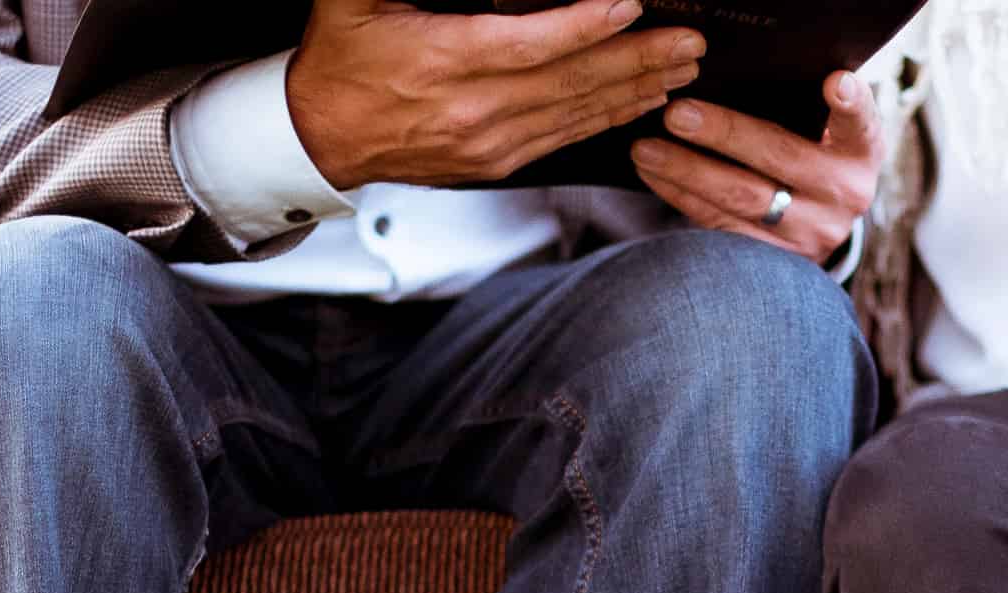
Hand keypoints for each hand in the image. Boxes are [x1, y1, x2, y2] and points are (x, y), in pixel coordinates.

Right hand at [285, 0, 705, 190]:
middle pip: (572, 81)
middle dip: (639, 59)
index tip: (632, 7)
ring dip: (636, 90)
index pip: (533, 44)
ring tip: (682, 69)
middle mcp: (473, 109)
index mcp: (443, 61)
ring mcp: (488, 142)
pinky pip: (565, 139)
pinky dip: (608, 119)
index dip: (588, 27)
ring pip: (577, 114)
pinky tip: (640, 104)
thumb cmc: (341, 61)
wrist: (318, 136)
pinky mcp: (495, 163)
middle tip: (689, 42)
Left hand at [626, 73, 881, 263]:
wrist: (822, 225)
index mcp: (859, 153)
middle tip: (677, 114)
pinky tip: (655, 175)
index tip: (833, 83)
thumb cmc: (816, 156)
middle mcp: (843, 195)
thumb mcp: (827, 133)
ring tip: (646, 149)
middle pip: (780, 158)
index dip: (850, 103)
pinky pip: (721, 227)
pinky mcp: (775, 261)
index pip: (860, 123)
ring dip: (687, 171)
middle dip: (724, 134)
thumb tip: (743, 71)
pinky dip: (682, 198)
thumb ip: (805, 107)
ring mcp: (810, 233)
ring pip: (741, 200)